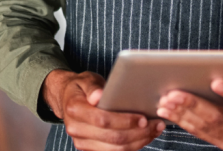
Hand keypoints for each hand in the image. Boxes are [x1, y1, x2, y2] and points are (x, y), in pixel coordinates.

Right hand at [42, 69, 165, 150]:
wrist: (67, 99)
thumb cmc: (81, 87)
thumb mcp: (86, 80)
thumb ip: (93, 87)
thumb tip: (98, 96)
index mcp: (74, 110)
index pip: (103, 120)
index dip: (125, 121)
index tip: (143, 118)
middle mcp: (76, 129)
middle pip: (112, 138)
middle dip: (138, 133)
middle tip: (156, 125)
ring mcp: (82, 142)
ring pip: (115, 149)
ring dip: (138, 142)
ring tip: (154, 131)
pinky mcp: (89, 149)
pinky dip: (132, 146)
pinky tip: (144, 137)